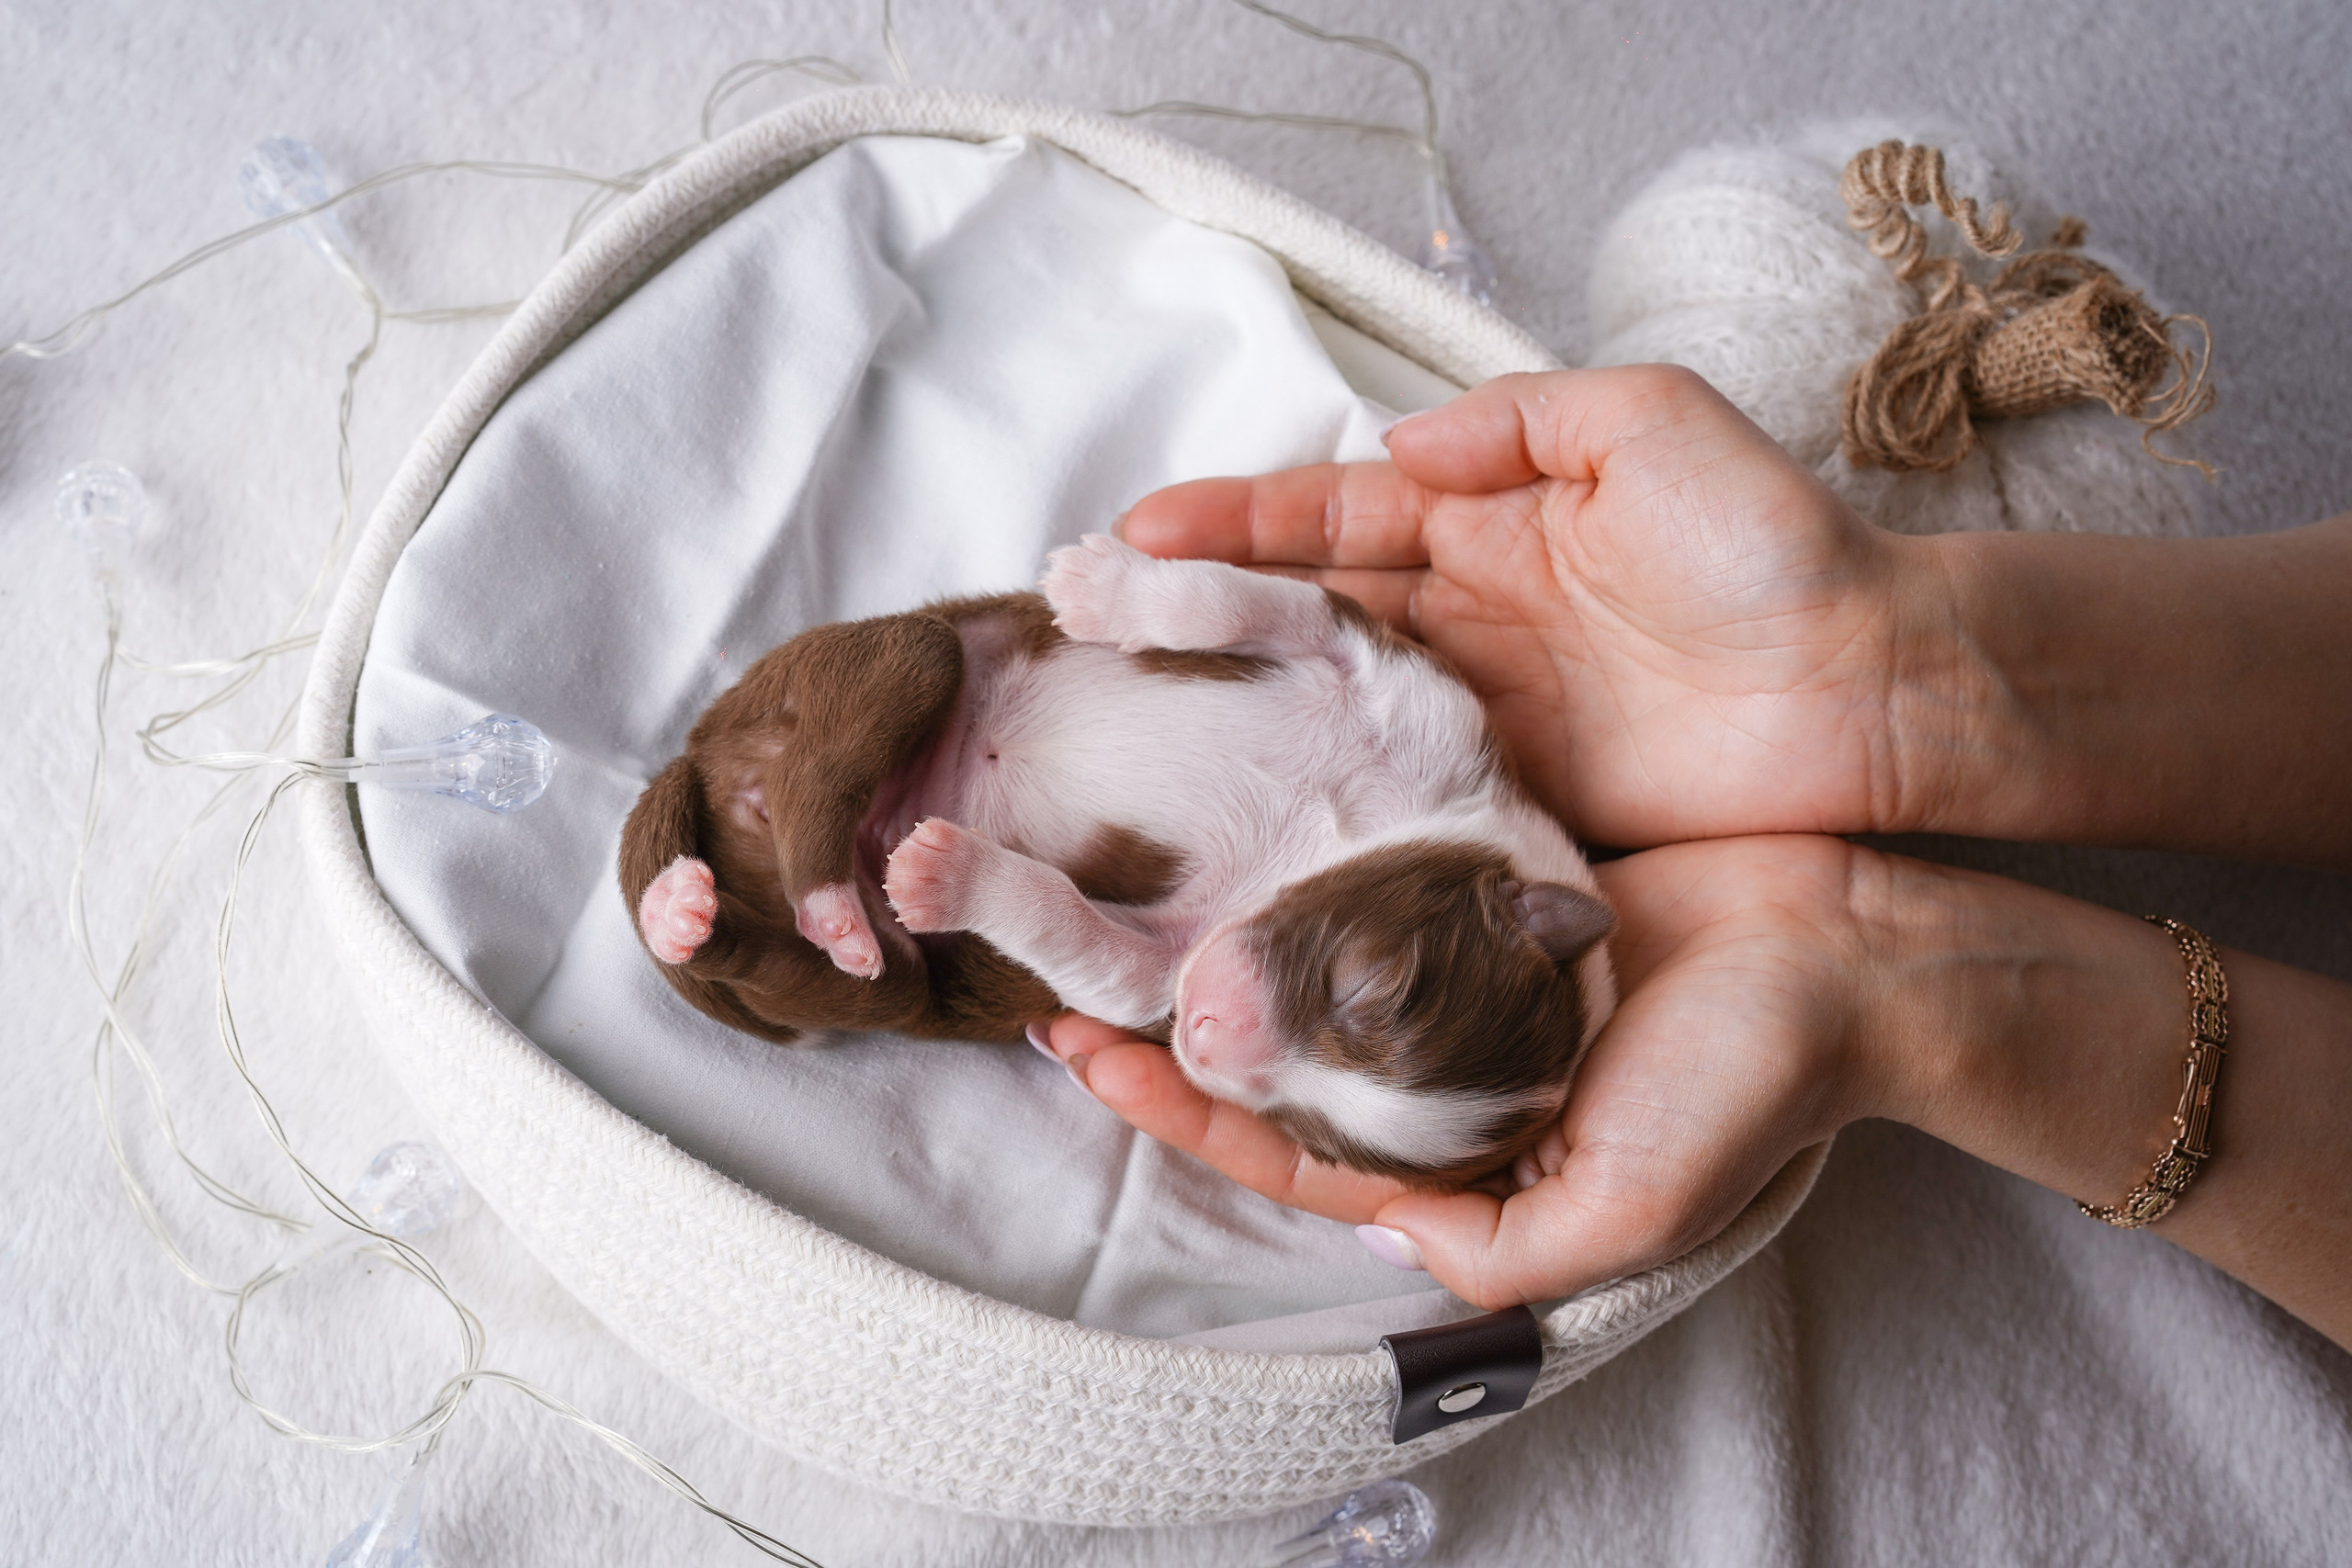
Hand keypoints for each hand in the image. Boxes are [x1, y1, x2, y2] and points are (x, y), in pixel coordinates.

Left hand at [1045, 835, 1890, 1308]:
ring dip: (1221, 934)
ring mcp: (1464, 970)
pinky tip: (1241, 822)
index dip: (1179, 1106)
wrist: (1854, 954)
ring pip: (1312, 959)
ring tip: (1119, 887)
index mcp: (1462, 1158)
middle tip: (1058, 966)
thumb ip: (1496, 1249)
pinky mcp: (1494, 882)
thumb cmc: (1751, 1085)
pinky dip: (1309, 860)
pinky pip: (1380, 874)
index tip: (1081, 1050)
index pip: (1285, 1145)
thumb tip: (1379, 1243)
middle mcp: (1446, 1068)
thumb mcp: (1626, 1210)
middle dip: (1171, 1022)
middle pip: (1277, 1053)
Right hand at [1116, 367, 1953, 847]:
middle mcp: (1468, 618)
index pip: (1333, 515)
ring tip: (1132, 725)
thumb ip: (1528, 416)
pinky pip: (1396, 794)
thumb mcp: (1659, 424)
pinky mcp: (1507, 802)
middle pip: (1307, 613)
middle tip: (1094, 630)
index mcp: (1490, 520)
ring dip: (1238, 712)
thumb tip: (1401, 438)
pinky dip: (1321, 802)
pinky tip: (1249, 816)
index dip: (1235, 523)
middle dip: (1202, 615)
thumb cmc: (1776, 548)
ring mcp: (1481, 716)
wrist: (1874, 696)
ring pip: (1331, 707)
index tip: (1137, 533)